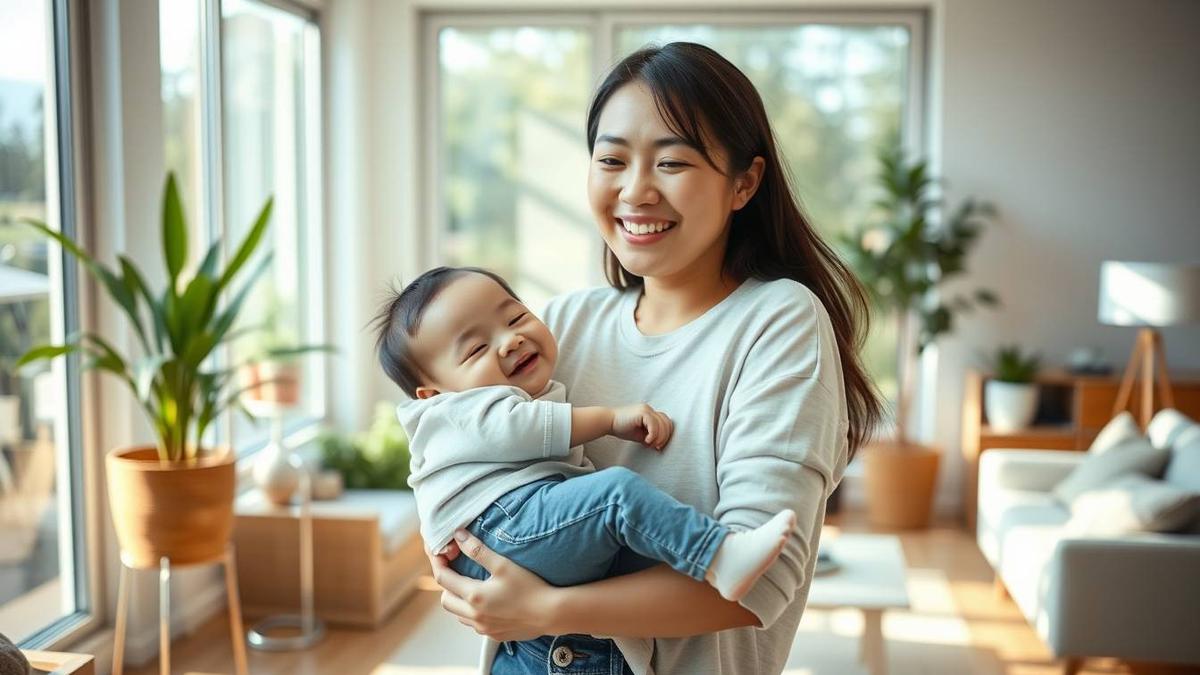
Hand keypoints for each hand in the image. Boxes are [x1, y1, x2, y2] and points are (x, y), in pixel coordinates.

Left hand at [430, 529, 557, 640]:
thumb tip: (458, 536)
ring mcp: (483, 628)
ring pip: (458, 614)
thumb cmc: (530, 587)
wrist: (551, 613)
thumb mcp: (503, 565)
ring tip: (470, 585)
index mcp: (474, 596)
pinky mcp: (493, 635)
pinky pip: (472, 624)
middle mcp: (474, 616)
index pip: (443, 578)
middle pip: (445, 600)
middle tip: (455, 569)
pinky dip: (471, 612)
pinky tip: (486, 602)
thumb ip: (478, 550)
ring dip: (458, 600)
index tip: (439, 552)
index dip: (437, 563)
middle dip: (446, 584)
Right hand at [610, 403, 672, 449]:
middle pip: (667, 423)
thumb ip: (650, 438)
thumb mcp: (639, 435)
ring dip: (659, 437)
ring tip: (649, 443)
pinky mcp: (642, 412)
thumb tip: (659, 447)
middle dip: (664, 437)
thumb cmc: (621, 428)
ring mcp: (646, 409)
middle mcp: (650, 409)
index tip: (658, 446)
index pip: (666, 423)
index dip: (665, 435)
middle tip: (655, 446)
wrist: (607, 422)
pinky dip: (653, 435)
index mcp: (650, 413)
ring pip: (662, 424)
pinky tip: (646, 441)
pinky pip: (654, 424)